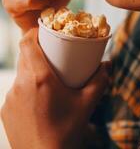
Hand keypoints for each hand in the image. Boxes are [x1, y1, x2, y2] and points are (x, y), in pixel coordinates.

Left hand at [0, 28, 110, 148]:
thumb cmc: (67, 131)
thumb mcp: (87, 104)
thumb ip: (99, 81)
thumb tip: (107, 65)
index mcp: (40, 78)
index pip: (27, 43)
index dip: (33, 32)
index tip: (42, 31)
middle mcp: (21, 84)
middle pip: (24, 56)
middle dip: (36, 51)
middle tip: (51, 55)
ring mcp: (11, 97)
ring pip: (20, 73)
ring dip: (32, 70)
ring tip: (47, 78)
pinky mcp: (6, 109)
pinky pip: (16, 89)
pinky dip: (26, 86)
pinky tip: (38, 98)